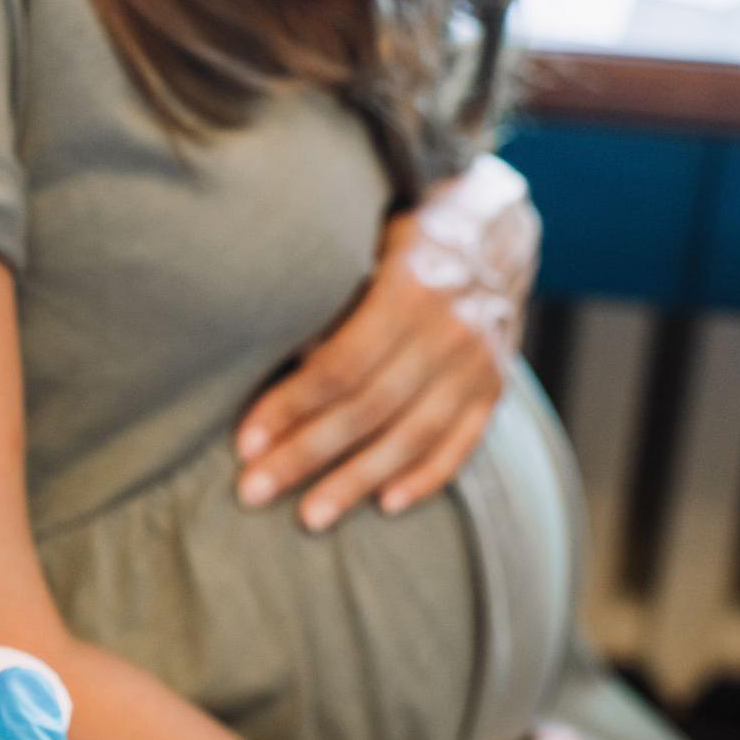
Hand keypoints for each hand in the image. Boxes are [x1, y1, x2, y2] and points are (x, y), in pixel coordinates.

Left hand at [237, 155, 539, 530]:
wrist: (494, 222)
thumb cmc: (402, 227)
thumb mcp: (364, 235)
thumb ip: (330, 292)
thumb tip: (274, 351)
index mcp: (409, 287)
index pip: (340, 366)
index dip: (289, 408)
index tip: (245, 442)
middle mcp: (450, 331)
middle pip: (368, 409)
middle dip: (306, 455)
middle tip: (253, 491)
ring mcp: (478, 363)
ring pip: (411, 436)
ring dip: (356, 481)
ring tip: (309, 517)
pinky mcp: (494, 385)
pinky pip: (461, 442)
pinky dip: (425, 477)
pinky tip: (385, 506)